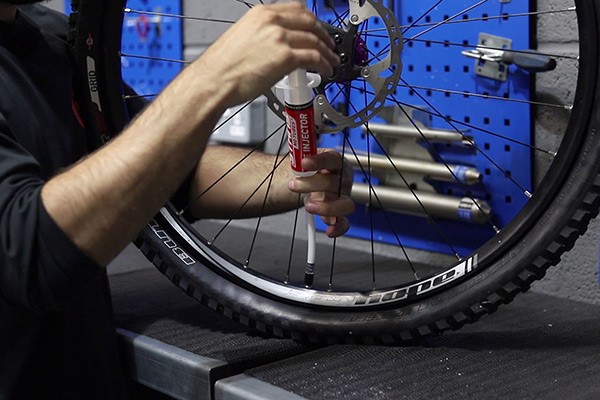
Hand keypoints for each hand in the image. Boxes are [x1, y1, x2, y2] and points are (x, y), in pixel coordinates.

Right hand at [198, 2, 339, 106]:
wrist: (214, 80)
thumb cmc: (223, 66)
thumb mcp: (242, 37)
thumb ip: (263, 35)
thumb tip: (277, 45)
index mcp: (261, 14)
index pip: (297, 9)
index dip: (313, 20)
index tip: (318, 29)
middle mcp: (272, 22)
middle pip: (310, 23)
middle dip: (324, 35)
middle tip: (329, 46)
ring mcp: (280, 38)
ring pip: (315, 41)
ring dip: (327, 52)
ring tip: (331, 62)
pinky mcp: (286, 57)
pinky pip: (314, 58)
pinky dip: (324, 64)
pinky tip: (326, 70)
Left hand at [287, 149, 354, 237]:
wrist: (311, 184)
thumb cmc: (311, 171)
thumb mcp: (306, 159)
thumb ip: (301, 156)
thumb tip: (294, 154)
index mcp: (336, 163)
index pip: (332, 159)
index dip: (319, 161)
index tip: (304, 163)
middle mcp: (343, 180)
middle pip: (334, 183)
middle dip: (311, 184)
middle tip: (293, 185)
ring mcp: (344, 197)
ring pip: (345, 204)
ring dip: (326, 207)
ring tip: (308, 206)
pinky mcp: (341, 214)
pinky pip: (345, 223)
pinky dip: (338, 228)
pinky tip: (328, 230)